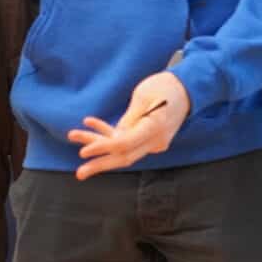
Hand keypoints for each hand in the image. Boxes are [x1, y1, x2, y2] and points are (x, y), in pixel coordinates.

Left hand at [67, 71, 189, 179]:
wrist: (188, 88)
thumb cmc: (165, 87)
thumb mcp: (143, 96)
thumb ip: (129, 119)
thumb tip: (114, 138)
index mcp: (154, 129)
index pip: (124, 146)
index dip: (103, 150)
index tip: (83, 153)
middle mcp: (155, 140)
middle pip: (124, 157)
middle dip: (100, 164)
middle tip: (79, 174)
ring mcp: (153, 141)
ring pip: (122, 149)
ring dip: (98, 145)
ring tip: (72, 135)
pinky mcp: (148, 138)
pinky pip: (126, 140)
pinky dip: (108, 134)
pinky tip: (89, 123)